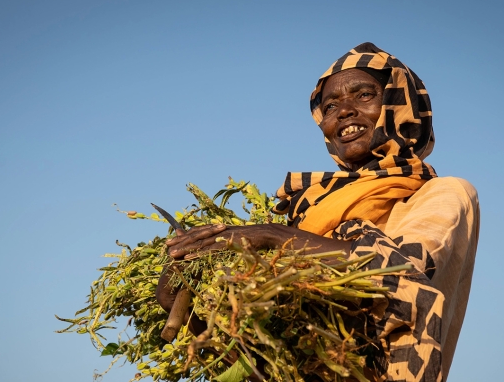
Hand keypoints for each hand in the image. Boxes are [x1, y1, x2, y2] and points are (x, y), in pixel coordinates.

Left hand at [166, 223, 351, 259]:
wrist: (335, 254)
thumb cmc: (309, 263)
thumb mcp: (280, 265)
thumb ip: (263, 264)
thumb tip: (248, 274)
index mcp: (255, 236)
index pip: (222, 236)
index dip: (199, 241)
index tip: (179, 248)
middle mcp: (255, 229)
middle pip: (215, 233)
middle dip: (190, 240)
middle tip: (168, 248)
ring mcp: (261, 230)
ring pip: (221, 236)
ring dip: (196, 245)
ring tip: (175, 253)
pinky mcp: (268, 235)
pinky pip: (239, 242)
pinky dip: (217, 248)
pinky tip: (200, 254)